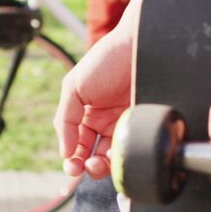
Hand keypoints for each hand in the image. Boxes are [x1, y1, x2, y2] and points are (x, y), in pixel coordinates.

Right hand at [53, 27, 133, 178]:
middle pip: (96, 156)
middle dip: (90, 166)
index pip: (77, 147)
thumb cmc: (105, 60)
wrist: (140, 45)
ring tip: (103, 162)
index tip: (73, 167)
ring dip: (107, 166)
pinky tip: (122, 153)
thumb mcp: (74, 87)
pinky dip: (127, 156)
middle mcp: (107, 123)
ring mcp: (127, 125)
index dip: (73, 160)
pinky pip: (135, 148)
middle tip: (89, 166)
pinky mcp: (145, 126)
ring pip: (115, 157)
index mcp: (86, 116)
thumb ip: (65, 120)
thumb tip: (65, 153)